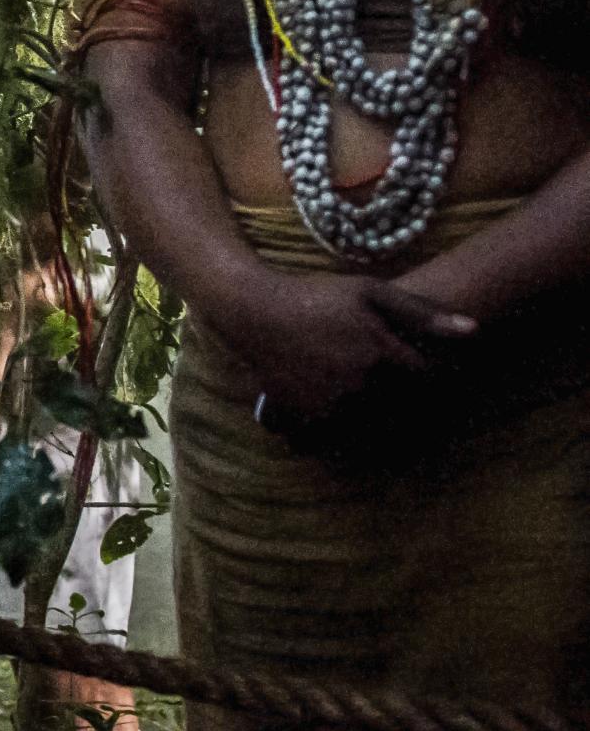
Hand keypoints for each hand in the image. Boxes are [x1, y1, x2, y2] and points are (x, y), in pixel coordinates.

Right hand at [223, 272, 473, 423]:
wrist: (256, 312)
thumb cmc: (317, 297)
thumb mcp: (371, 292)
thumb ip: (422, 313)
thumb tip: (476, 330)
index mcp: (383, 356)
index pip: (432, 381)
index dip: (442, 377)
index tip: (438, 370)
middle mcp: (363, 387)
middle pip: (411, 411)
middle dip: (418, 403)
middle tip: (408, 388)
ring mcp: (335, 407)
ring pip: (380, 429)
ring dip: (389, 422)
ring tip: (381, 402)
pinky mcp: (310, 418)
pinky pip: (343, 438)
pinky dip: (354, 433)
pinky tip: (353, 416)